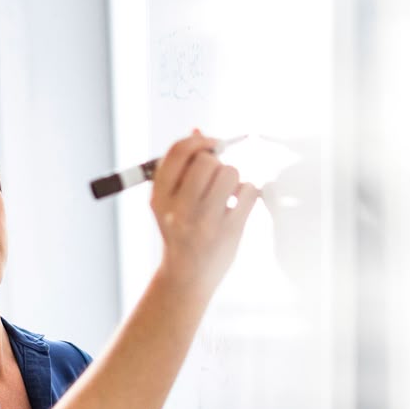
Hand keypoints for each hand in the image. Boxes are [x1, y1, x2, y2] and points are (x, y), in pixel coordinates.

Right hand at [150, 130, 259, 291]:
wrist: (186, 279)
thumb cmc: (180, 234)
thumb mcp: (169, 202)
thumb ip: (181, 168)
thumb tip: (198, 130)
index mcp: (159, 198)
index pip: (178, 152)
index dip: (199, 140)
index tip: (211, 144)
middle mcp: (179, 210)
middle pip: (207, 161)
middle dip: (217, 164)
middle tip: (217, 178)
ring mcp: (204, 223)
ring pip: (230, 173)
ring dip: (235, 179)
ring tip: (228, 195)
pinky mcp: (229, 232)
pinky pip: (250, 191)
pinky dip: (250, 193)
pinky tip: (240, 205)